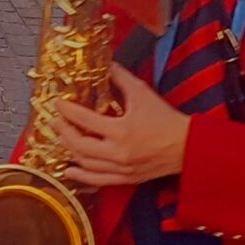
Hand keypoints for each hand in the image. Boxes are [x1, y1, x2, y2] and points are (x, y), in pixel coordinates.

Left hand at [56, 63, 189, 189]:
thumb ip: (120, 78)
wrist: (189, 147)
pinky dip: (82, 177)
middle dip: (63, 131)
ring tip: (60, 137)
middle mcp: (119, 153)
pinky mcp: (128, 179)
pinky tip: (69, 170)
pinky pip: (99, 181)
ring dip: (69, 150)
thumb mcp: (142, 94)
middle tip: (55, 120)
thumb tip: (103, 64)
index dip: (67, 111)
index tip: (57, 104)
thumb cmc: (166, 120)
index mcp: (122, 131)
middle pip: (80, 145)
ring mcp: (123, 169)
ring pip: (86, 163)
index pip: (85, 120)